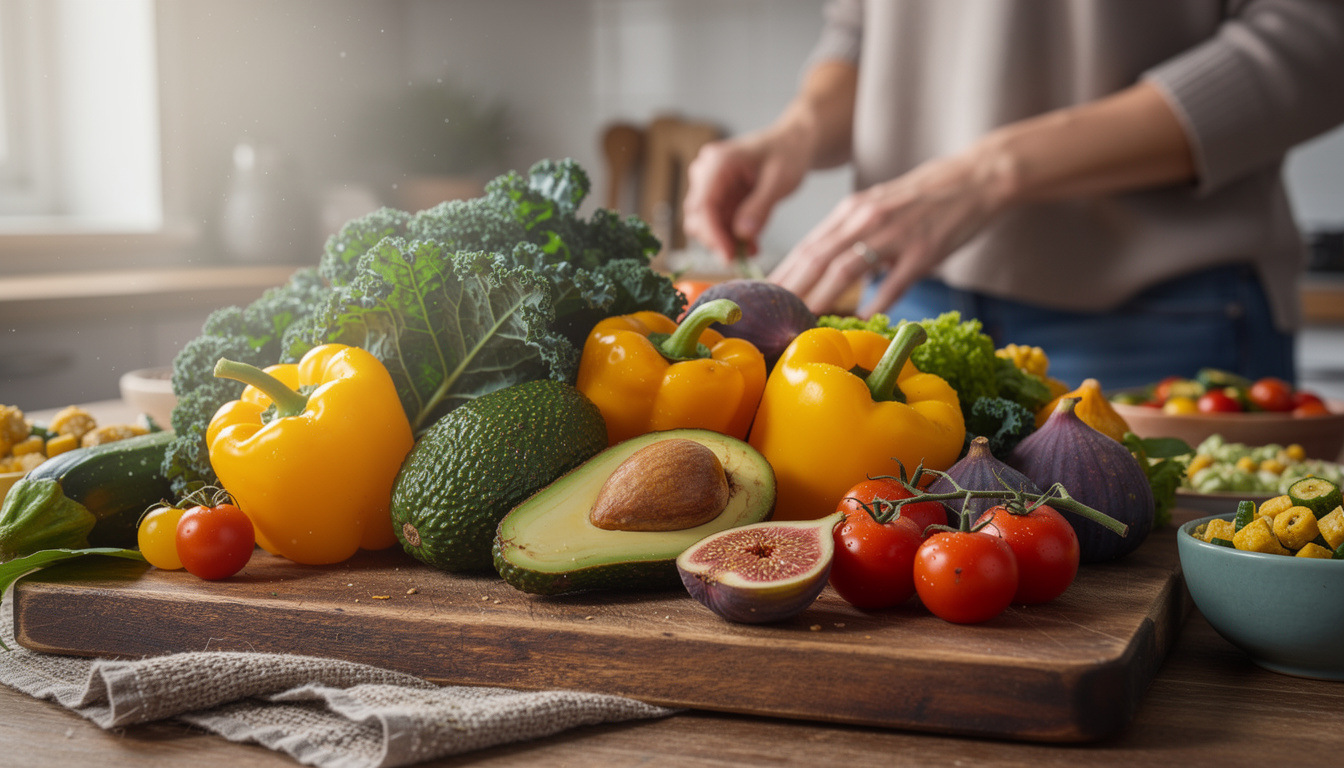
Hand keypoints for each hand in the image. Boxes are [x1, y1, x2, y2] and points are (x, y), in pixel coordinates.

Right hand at [683, 131, 810, 262]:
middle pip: (697, 217)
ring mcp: (710, 185)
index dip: (712, 234)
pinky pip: (719, 224)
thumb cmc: (787, 154)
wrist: (792, 145)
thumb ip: (760, 207)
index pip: (703, 205)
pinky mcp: (719, 197)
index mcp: (718, 163)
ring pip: (705, 224)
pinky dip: (732, 237)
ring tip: (752, 249)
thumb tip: (741, 234)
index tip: (728, 256)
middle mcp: (706, 173)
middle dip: (717, 240)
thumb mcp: (780, 181)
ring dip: (725, 241)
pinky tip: (752, 244)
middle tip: (741, 257)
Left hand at [770, 147, 1011, 316]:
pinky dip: (874, 302)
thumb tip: (825, 268)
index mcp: (853, 210)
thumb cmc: (926, 197)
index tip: (763, 298)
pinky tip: (860, 320)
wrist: (977, 177)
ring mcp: (895, 234)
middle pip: (817, 257)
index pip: (808, 245)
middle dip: (790, 289)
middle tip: (769, 316)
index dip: (783, 273)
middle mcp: (867, 219)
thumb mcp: (879, 207)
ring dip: (820, 297)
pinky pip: (894, 281)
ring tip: (801, 322)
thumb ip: (852, 234)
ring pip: (846, 268)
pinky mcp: (924, 250)